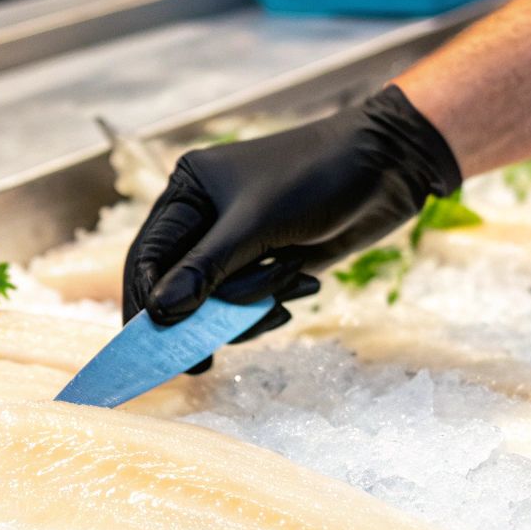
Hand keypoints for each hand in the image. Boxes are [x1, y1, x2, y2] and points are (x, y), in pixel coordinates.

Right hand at [122, 85, 459, 370]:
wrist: (386, 168)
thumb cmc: (316, 178)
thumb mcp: (255, 224)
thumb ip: (205, 270)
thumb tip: (160, 314)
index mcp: (188, 191)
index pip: (148, 256)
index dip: (144, 303)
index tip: (150, 348)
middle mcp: (205, 216)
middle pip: (180, 285)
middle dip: (202, 315)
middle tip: (201, 361)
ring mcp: (239, 242)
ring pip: (218, 300)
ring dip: (252, 305)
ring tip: (291, 283)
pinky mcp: (269, 262)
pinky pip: (250, 303)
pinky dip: (271, 305)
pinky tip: (304, 287)